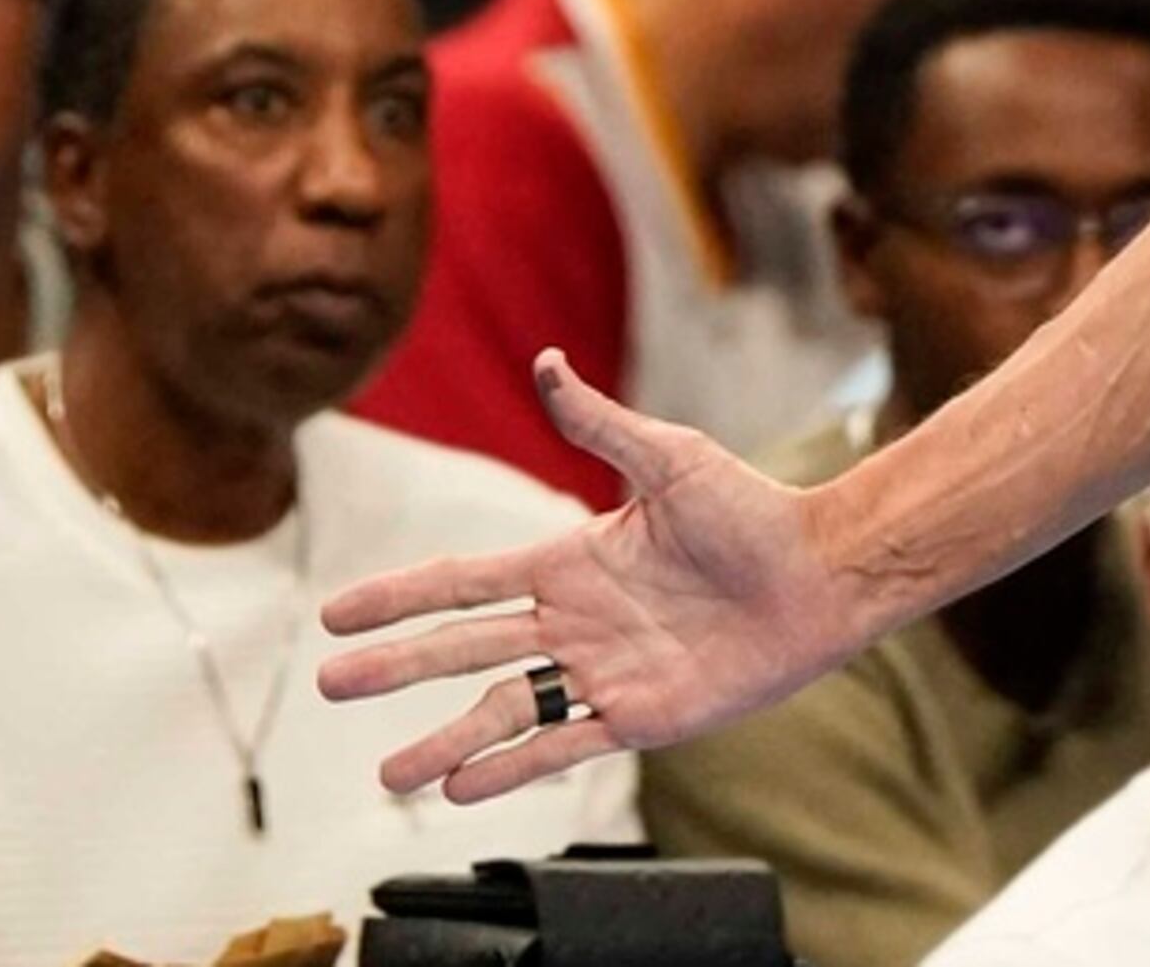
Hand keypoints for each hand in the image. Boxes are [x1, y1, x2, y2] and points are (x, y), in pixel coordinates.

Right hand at [317, 350, 856, 801]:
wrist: (819, 572)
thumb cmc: (753, 510)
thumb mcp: (669, 459)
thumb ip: (599, 423)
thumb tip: (546, 361)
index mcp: (569, 562)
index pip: (463, 583)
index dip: (398, 597)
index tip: (335, 614)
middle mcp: (573, 622)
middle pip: (464, 649)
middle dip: (395, 668)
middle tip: (331, 686)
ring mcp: (602, 674)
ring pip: (503, 712)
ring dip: (445, 741)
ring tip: (390, 775)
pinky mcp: (640, 717)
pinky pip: (565, 747)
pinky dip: (513, 770)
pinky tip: (464, 788)